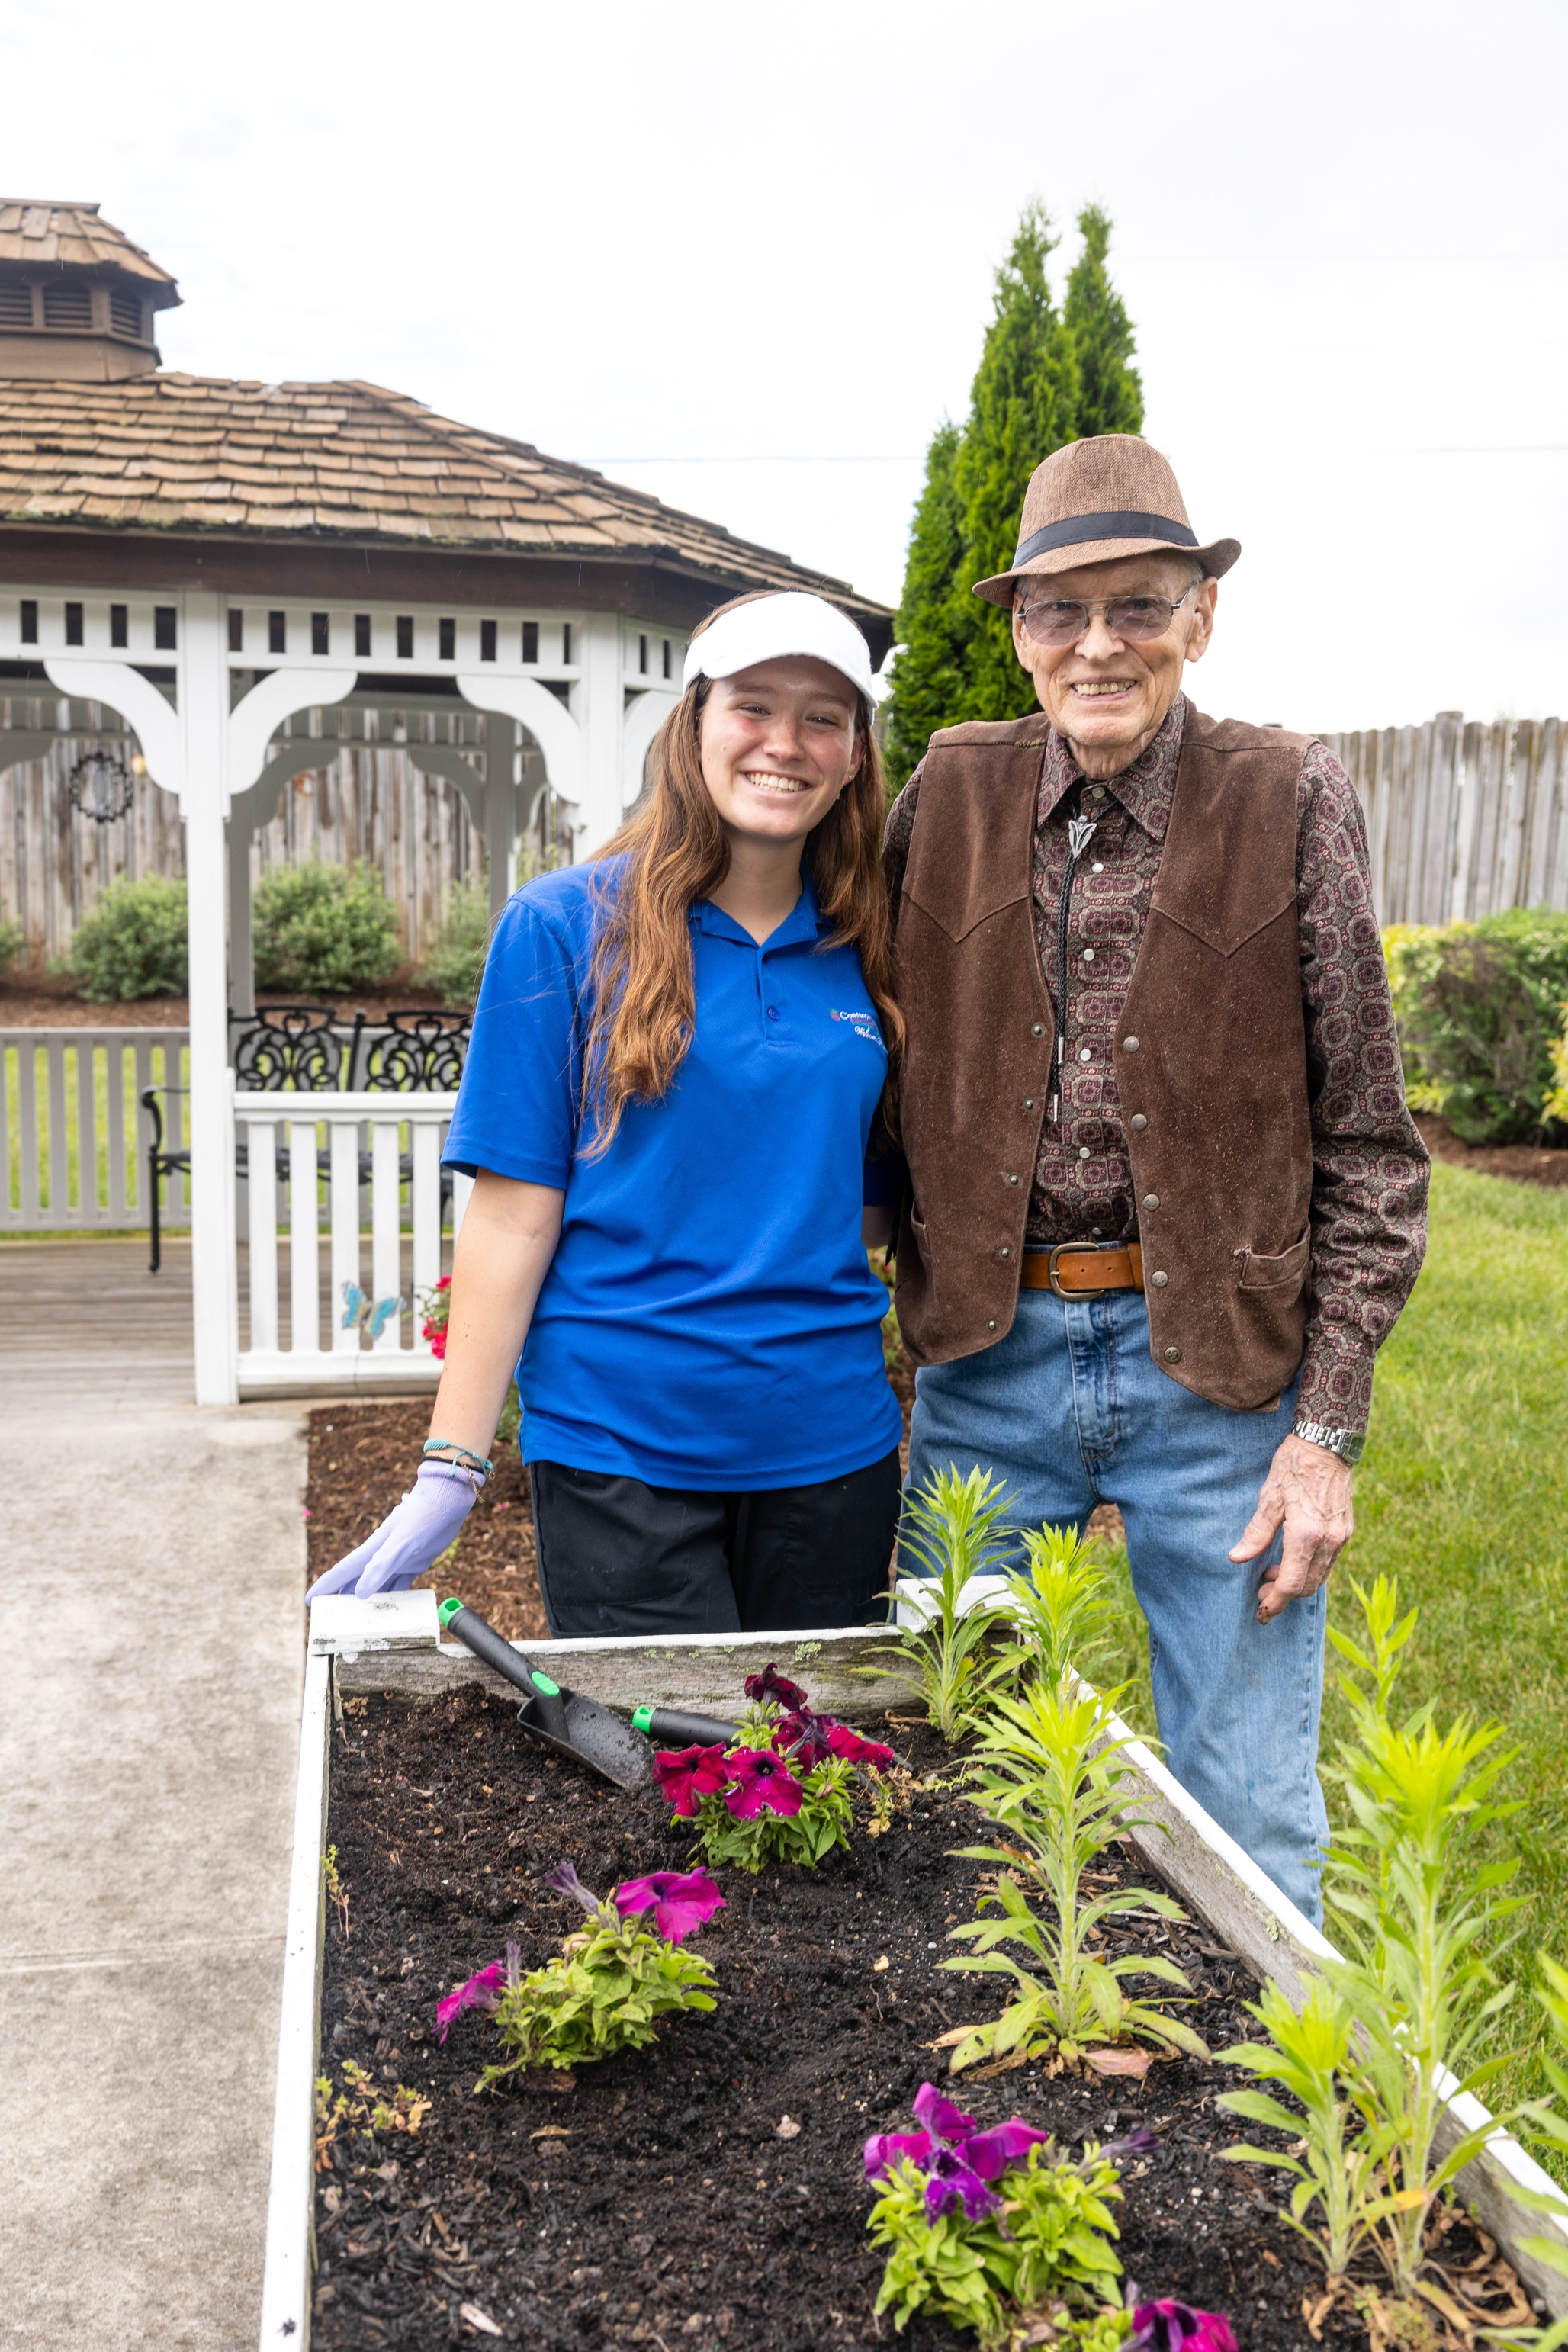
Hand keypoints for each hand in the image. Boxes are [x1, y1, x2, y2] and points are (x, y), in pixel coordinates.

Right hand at [306, 1461, 479, 1602]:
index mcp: (373, 1549)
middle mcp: (381, 1557)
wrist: (447, 1498)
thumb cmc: (423, 1514)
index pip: (342, 1571)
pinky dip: (394, 1598)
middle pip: (356, 1581)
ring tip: (357, 1621)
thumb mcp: (402, 1541)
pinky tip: (391, 1611)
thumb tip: (359, 1592)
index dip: (325, 1586)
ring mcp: (398, 1560)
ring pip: (377, 1586)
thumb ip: (381, 1566)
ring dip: (368, 1603)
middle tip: (330, 1619)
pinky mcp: (414, 1562)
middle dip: (342, 1599)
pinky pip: (400, 1585)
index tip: (309, 1601)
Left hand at [1229, 1433, 1354, 1623]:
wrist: (1327, 1443)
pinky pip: (1328, 1561)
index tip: (1261, 1613)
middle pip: (1307, 1585)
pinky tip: (1292, 1559)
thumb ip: (1256, 1533)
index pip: (1290, 1583)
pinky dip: (1310, 1568)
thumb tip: (1236, 1558)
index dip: (1274, 1602)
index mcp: (1307, 1534)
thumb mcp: (1269, 1497)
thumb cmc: (1294, 1465)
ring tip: (1271, 1575)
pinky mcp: (1346, 1530)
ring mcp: (1341, 1536)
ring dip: (1297, 1582)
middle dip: (1284, 1596)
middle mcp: (1329, 1540)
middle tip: (1260, 1594)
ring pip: (1320, 1576)